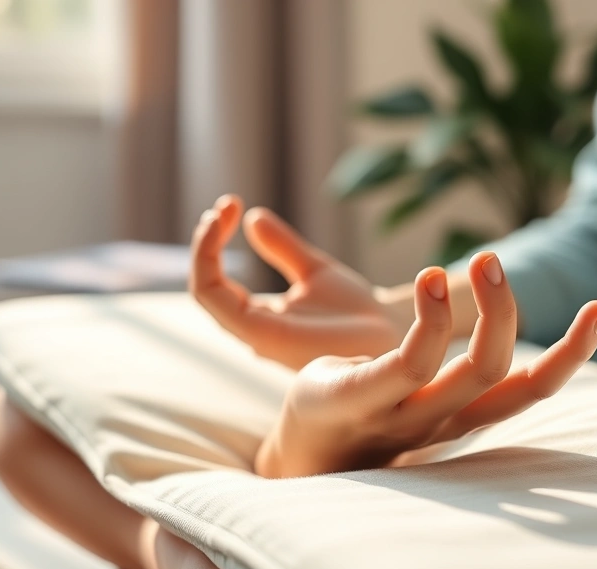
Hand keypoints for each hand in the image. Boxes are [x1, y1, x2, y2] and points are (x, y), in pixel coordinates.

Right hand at [190, 195, 405, 369]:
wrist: (391, 332)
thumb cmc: (356, 312)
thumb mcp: (315, 270)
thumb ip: (283, 249)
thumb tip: (253, 218)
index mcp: (261, 316)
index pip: (217, 281)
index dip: (216, 242)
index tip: (231, 204)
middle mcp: (253, 328)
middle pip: (206, 285)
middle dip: (207, 241)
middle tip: (227, 204)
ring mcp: (257, 334)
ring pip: (206, 291)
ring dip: (205, 249)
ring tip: (221, 212)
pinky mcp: (265, 338)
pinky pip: (219, 302)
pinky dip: (211, 263)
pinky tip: (225, 230)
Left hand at [254, 252, 596, 477]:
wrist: (301, 455)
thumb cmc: (367, 411)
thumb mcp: (421, 388)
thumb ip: (463, 367)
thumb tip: (503, 322)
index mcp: (462, 414)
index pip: (529, 390)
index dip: (572, 354)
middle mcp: (440, 420)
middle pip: (500, 376)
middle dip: (507, 315)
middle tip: (492, 258)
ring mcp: (399, 415)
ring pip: (465, 374)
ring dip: (480, 313)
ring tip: (473, 259)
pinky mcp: (354, 401)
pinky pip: (405, 369)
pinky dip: (429, 323)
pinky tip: (430, 279)